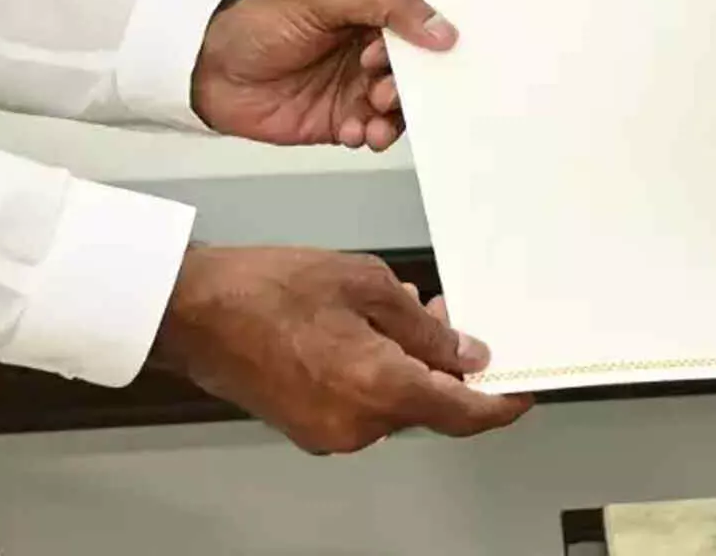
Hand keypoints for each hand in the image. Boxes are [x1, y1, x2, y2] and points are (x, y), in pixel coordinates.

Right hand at [149, 247, 533, 454]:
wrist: (194, 312)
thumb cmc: (268, 289)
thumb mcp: (363, 282)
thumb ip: (422, 325)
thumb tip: (464, 352)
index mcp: (380, 388)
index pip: (463, 412)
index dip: (500, 402)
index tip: (521, 389)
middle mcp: (358, 425)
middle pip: (428, 406)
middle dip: (445, 363)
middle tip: (445, 316)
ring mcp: (329, 433)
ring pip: (393, 403)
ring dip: (407, 364)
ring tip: (396, 309)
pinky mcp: (306, 428)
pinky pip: (361, 406)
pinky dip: (375, 374)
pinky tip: (363, 332)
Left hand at [190, 0, 455, 149]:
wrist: (210, 73)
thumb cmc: (258, 24)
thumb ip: (383, 4)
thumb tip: (440, 27)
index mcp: (372, 2)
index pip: (423, 14)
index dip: (433, 32)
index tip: (436, 49)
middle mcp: (372, 42)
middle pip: (418, 65)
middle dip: (411, 81)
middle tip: (385, 87)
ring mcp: (359, 82)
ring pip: (401, 102)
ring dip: (394, 112)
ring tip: (371, 113)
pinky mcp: (345, 117)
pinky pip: (376, 130)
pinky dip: (373, 134)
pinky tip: (355, 130)